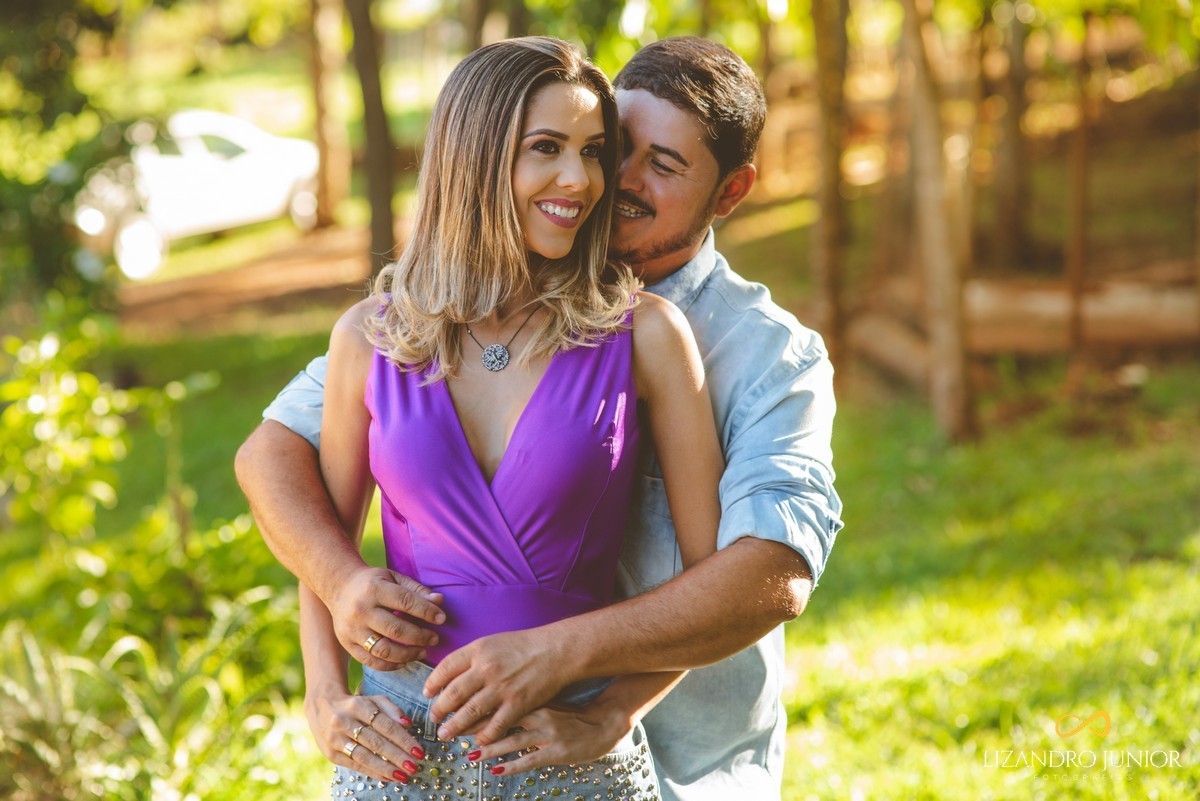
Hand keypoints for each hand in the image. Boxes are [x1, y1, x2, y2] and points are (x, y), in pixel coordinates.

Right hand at [304, 685, 427, 785]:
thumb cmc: (355, 704)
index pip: (385, 725)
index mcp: (357, 705)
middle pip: (375, 742)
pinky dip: (372, 772)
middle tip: (414, 766)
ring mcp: (335, 739)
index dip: (403, 739)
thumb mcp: (372, 700)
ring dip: (385, 768)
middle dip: (397, 756)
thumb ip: (391, 709)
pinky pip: (354, 765)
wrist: (321, 706)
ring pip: (364, 756)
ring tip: (403, 776)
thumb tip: (408, 724)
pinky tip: (387, 777)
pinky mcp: (330, 754)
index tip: (418, 751)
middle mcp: (344, 722)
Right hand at [328, 566, 445, 669]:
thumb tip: (440, 602)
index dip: (427, 612)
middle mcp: (361, 610)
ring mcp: (352, 630)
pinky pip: (371, 661)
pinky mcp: (347, 644)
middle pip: (395, 630)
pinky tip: (404, 661)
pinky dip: (390, 665)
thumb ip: (416, 590)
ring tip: (423, 652)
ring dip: (408, 655)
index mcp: (374, 589)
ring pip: (383, 650)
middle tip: (435, 639)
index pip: (405, 602)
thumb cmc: (373, 582)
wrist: (339, 587)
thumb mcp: (394, 578)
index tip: (442, 619)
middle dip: (420, 637)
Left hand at [423, 629, 572, 743]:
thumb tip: (449, 676)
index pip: (446, 667)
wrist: (556, 650)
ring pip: (470, 712)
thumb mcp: (493, 642)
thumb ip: (472, 657)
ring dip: (455, 726)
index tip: (428, 693)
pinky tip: (478, 741)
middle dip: (440, 709)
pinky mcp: (518, 703)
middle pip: (453, 693)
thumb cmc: (524, 645)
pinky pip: (495, 725)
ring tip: (445, 734)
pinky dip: (484, 735)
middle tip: (433, 719)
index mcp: (478, 649)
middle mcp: (487, 668)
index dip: (433, 683)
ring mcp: (502, 687)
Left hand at [467, 700, 631, 776]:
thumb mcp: (547, 702)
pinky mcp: (557, 751)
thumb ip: (524, 703)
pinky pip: (530, 760)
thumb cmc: (573, 713)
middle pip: (501, 720)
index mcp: (534, 700)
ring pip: (512, 741)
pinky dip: (511, 766)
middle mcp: (539, 714)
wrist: (605, 721)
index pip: (499, 702)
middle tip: (453, 732)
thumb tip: (493, 703)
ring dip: (490, 748)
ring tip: (470, 753)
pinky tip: (495, 771)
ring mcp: (548, 734)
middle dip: (475, 727)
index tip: (454, 712)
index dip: (475, 708)